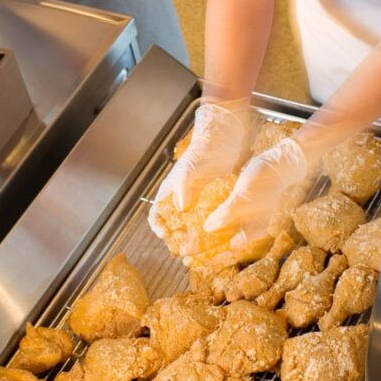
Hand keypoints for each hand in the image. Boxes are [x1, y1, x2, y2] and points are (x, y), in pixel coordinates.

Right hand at [148, 101, 248, 237]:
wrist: (224, 134)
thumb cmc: (204, 147)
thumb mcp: (192, 167)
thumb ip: (184, 186)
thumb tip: (182, 207)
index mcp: (171, 188)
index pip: (157, 212)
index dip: (158, 226)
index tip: (166, 237)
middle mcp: (182, 193)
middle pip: (173, 220)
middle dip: (177, 235)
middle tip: (186, 247)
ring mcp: (197, 194)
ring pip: (190, 219)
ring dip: (193, 232)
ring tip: (202, 245)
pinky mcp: (212, 194)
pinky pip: (207, 213)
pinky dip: (209, 223)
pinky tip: (218, 231)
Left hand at [183, 137, 306, 261]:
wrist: (277, 163)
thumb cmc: (263, 179)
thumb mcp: (243, 196)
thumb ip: (227, 213)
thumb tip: (208, 229)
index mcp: (254, 231)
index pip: (230, 252)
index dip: (212, 259)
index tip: (194, 261)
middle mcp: (249, 228)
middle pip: (224, 245)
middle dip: (205, 250)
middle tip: (184, 254)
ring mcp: (245, 218)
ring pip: (222, 234)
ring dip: (205, 238)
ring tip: (186, 240)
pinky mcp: (239, 207)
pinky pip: (223, 220)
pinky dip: (211, 222)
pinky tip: (197, 221)